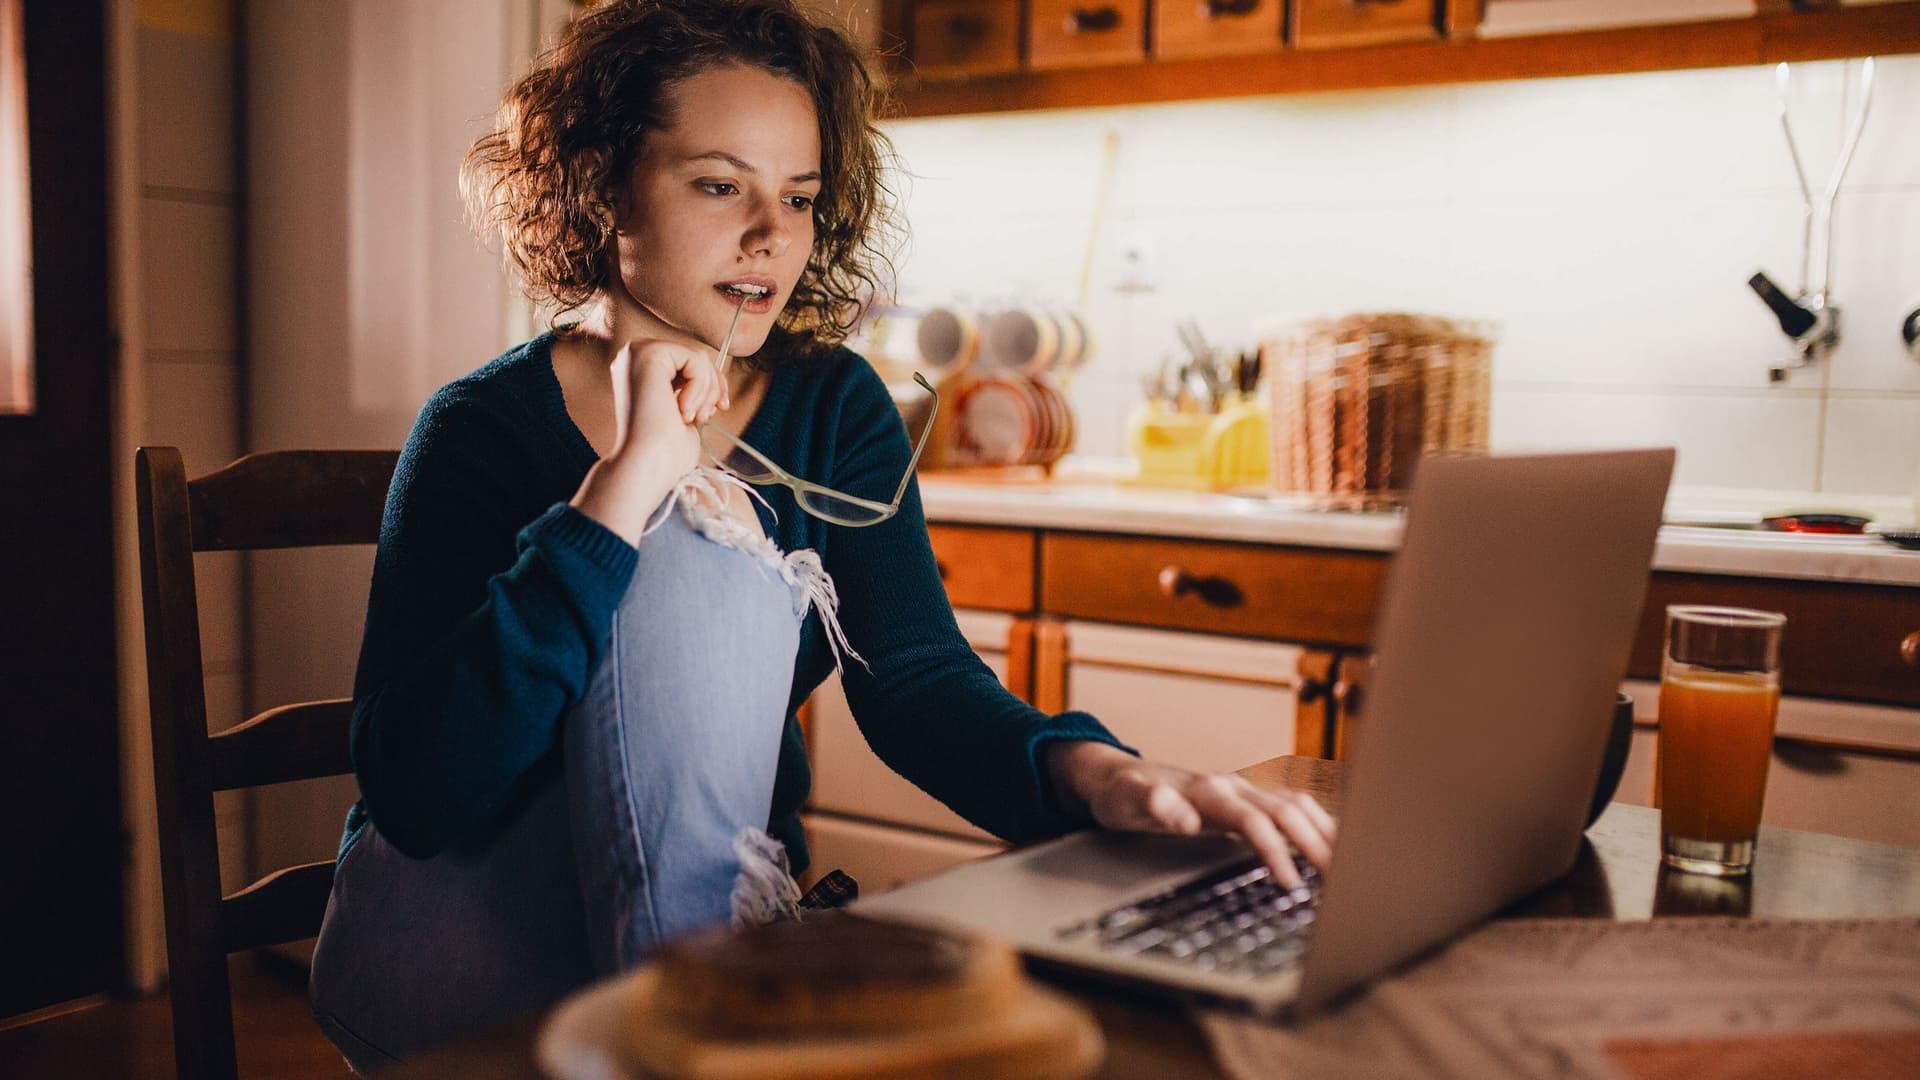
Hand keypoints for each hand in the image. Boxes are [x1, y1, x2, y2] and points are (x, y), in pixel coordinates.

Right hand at [571, 339, 724, 543]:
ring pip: (697, 358)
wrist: (647, 464)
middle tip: (703, 417)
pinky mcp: (648, 353)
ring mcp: (637, 352)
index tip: (716, 410)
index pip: (686, 363)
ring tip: (691, 418)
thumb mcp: (682, 409)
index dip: (709, 385)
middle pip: (694, 357)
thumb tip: (714, 375)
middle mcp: (633, 355)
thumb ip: (690, 388)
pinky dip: (700, 388)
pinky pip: (695, 360)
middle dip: (711, 387)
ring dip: (706, 392)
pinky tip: (683, 410)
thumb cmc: (664, 449)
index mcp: (638, 369)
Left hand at [1045, 741, 1337, 889]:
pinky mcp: (1245, 799)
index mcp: (1209, 792)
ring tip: (1352, 867)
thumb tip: (1184, 816)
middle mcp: (1232, 787)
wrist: (1114, 774)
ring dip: (1325, 832)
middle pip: (1288, 811)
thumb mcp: (1125, 802)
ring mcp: (1242, 791)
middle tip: (1341, 884)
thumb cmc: (1121, 793)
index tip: (1289, 885)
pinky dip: (1316, 824)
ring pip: (1296, 805)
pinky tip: (1331, 845)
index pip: (1254, 821)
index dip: (1275, 851)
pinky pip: (1292, 806)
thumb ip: (1153, 805)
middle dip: (1317, 845)